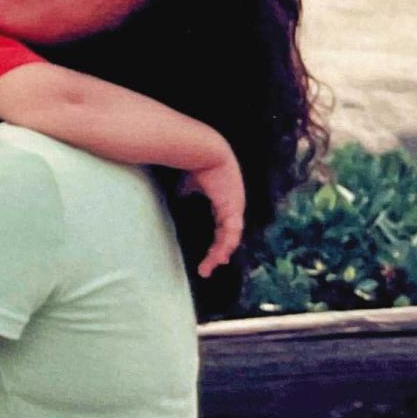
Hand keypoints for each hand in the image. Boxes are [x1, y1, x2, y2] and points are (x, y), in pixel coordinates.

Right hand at [181, 150, 244, 277]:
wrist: (205, 150)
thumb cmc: (197, 161)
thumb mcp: (190, 182)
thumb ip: (188, 190)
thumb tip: (181, 194)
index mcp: (225, 199)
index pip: (223, 224)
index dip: (218, 240)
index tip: (209, 254)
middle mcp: (233, 205)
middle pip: (228, 235)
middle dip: (218, 252)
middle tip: (208, 267)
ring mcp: (235, 207)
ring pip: (231, 237)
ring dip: (220, 253)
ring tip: (210, 266)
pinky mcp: (233, 209)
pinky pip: (231, 233)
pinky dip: (225, 246)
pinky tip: (218, 257)